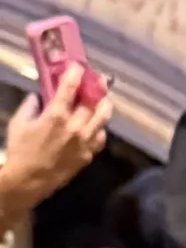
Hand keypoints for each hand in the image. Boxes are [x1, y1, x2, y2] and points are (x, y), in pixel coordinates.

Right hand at [0, 74, 110, 232]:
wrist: (28, 181)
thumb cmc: (20, 150)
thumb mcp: (19, 123)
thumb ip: (30, 106)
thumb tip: (38, 96)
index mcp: (56, 115)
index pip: (70, 88)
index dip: (76, 74)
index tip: (79, 65)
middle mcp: (75, 126)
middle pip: (93, 101)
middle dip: (96, 87)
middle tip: (99, 79)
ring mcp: (84, 141)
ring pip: (103, 118)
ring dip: (105, 105)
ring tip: (105, 99)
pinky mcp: (88, 155)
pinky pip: (100, 137)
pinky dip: (99, 129)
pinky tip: (95, 126)